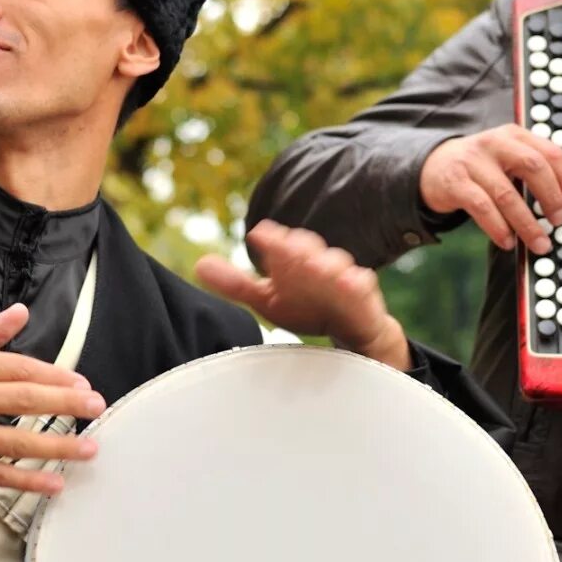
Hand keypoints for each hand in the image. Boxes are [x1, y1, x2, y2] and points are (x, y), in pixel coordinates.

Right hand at [0, 303, 104, 494]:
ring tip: (88, 448)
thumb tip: (21, 312)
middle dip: (65, 403)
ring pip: (14, 441)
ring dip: (56, 446)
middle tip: (97, 406)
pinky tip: (53, 483)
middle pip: (22, 399)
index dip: (53, 375)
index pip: (16, 367)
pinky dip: (26, 480)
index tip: (81, 382)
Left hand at [196, 221, 410, 370]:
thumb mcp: (267, 298)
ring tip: (316, 267)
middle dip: (297, 247)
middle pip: (307, 248)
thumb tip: (199, 265)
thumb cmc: (307, 306)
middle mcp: (317, 264)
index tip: (259, 235)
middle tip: (286, 248)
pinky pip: (361, 286)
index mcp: (292, 262)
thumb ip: (236, 284)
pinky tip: (349, 283)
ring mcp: (341, 277)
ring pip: (335, 263)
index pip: (280, 244)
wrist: (350, 326)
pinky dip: (355, 283)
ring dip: (326, 263)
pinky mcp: (363, 295)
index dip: (272, 240)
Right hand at [418, 124, 561, 254]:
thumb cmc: (480, 168)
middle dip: (551, 198)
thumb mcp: (507, 158)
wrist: (432, 167)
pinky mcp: (455, 183)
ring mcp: (473, 162)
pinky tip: (508, 242)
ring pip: (507, 194)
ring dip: (527, 224)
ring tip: (540, 244)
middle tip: (559, 222)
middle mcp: (495, 143)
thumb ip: (533, 171)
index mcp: (514, 135)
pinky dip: (498, 228)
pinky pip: (482, 207)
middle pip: (533, 166)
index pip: (551, 153)